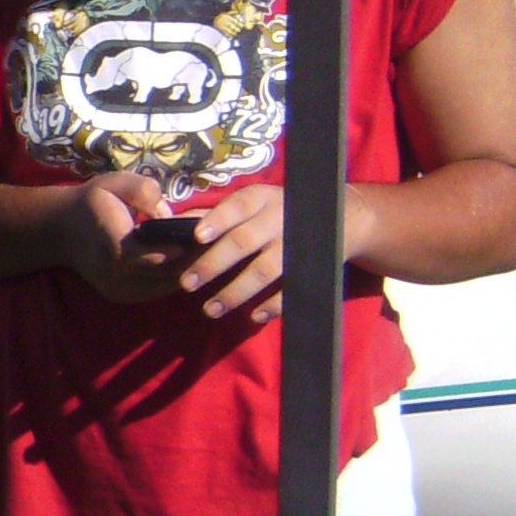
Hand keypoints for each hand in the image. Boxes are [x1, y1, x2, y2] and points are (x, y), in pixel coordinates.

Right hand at [52, 172, 201, 305]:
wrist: (62, 232)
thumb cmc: (92, 203)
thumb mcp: (114, 182)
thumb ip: (143, 190)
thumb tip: (167, 213)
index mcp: (113, 246)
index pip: (157, 256)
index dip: (185, 249)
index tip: (208, 234)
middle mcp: (116, 275)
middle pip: (168, 273)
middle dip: (196, 258)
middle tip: (221, 240)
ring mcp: (120, 290)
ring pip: (168, 285)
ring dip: (190, 269)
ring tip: (211, 249)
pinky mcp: (124, 297)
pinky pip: (160, 289)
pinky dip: (177, 276)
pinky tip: (189, 259)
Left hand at [174, 185, 359, 325]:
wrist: (341, 217)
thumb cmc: (277, 211)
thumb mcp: (252, 204)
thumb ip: (217, 215)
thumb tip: (174, 224)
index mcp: (261, 199)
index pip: (237, 207)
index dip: (218, 221)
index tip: (197, 237)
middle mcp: (280, 218)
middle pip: (245, 241)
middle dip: (213, 263)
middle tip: (186, 284)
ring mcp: (299, 244)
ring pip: (266, 269)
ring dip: (236, 291)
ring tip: (210, 309)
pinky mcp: (314, 267)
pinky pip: (294, 289)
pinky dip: (275, 304)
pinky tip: (255, 316)